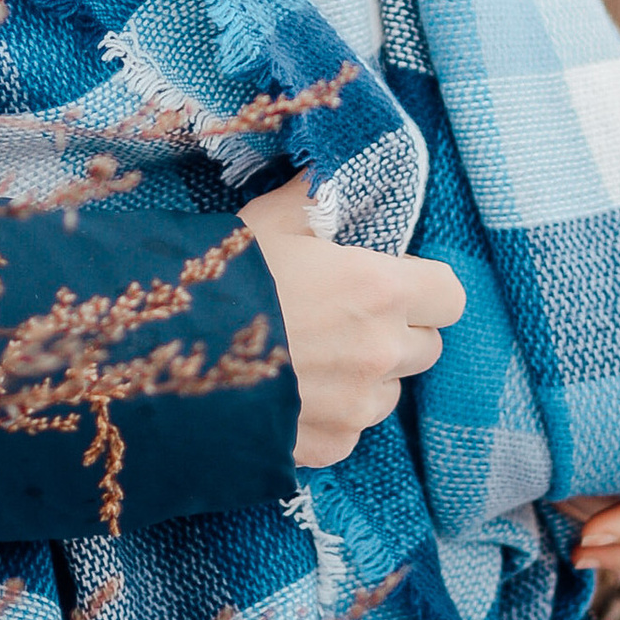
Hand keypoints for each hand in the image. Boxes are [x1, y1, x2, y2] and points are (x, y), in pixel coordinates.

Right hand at [241, 171, 466, 467]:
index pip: (450, 296)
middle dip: (399, 331)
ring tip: (317, 356)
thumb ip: (317, 196)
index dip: (427, 287)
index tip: (397, 281)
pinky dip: (334, 415)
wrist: (169, 352)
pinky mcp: (329, 445)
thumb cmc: (227, 276)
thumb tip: (332, 173)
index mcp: (379, 289)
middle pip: (427, 346)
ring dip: (369, 376)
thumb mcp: (272, 218)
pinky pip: (352, 430)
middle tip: (350, 317)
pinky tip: (295, 392)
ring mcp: (356, 406)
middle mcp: (380, 352)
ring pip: (391, 391)